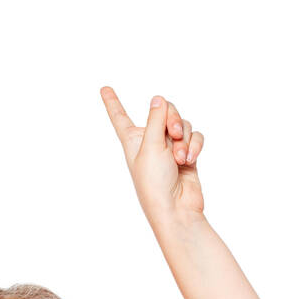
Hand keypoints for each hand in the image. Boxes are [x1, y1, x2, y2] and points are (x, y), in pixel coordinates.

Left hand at [100, 87, 204, 221]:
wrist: (175, 210)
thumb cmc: (154, 183)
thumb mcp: (151, 146)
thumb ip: (156, 119)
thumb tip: (158, 99)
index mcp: (133, 140)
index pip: (120, 117)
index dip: (112, 103)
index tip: (104, 88)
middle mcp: (150, 141)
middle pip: (164, 111)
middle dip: (173, 118)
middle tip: (174, 133)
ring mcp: (169, 148)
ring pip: (183, 124)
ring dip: (184, 139)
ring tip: (180, 158)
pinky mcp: (187, 155)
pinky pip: (194, 137)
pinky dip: (194, 146)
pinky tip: (190, 159)